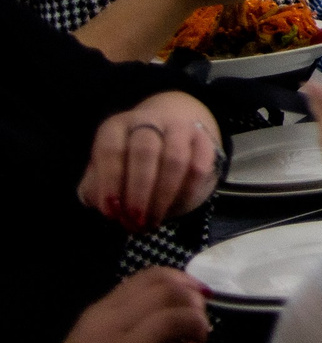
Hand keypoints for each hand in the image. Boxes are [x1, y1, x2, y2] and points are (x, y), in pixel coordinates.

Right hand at [26, 269, 210, 342]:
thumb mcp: (90, 337)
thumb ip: (123, 315)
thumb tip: (169, 299)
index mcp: (99, 313)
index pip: (151, 277)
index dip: (183, 280)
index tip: (197, 290)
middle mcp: (108, 328)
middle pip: (168, 293)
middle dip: (195, 302)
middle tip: (200, 318)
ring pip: (175, 319)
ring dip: (198, 326)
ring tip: (198, 339)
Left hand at [78, 93, 221, 231]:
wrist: (166, 138)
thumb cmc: (126, 165)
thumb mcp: (102, 175)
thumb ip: (96, 189)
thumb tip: (106, 204)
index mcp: (116, 128)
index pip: (111, 150)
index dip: (111, 182)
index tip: (111, 212)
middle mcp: (148, 121)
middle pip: (145, 151)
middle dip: (139, 191)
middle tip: (136, 221)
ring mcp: (180, 127)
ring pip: (175, 158)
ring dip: (163, 196)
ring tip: (153, 221)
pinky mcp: (204, 139)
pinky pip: (200, 165)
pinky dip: (187, 192)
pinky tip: (175, 208)